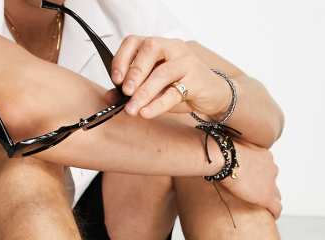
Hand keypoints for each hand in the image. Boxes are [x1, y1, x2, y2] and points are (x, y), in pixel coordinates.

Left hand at [110, 35, 232, 119]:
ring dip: (144, 92)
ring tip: (132, 109)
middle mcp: (173, 48)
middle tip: (125, 92)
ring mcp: (186, 62)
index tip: (115, 79)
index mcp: (159, 46)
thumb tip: (110, 97)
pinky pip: (174, 92)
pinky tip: (146, 113)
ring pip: (162, 72)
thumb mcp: (156, 89)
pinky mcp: (196, 81)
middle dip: (134, 72)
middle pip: (150, 49)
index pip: (135, 41)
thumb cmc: (183, 88)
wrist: (214, 95)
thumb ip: (135, 90)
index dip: (122, 58)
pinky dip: (158, 104)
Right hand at [221, 142, 281, 218]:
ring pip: (276, 194)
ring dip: (271, 199)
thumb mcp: (230, 149)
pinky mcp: (266, 197)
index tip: (253, 181)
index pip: (266, 167)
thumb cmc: (223, 152)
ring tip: (265, 207)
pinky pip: (276, 207)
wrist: (225, 158)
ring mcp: (270, 182)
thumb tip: (220, 153)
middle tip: (256, 194)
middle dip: (266, 186)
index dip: (259, 175)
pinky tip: (272, 216)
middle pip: (272, 179)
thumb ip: (232, 153)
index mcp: (263, 155)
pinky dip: (274, 212)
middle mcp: (270, 167)